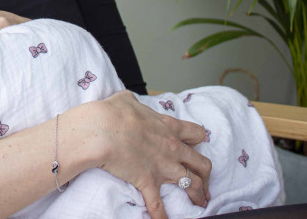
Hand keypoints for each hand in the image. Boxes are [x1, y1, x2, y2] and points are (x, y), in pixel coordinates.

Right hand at [71, 90, 210, 218]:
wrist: (101, 130)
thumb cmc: (112, 113)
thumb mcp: (126, 100)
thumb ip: (133, 102)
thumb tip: (128, 102)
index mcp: (168, 127)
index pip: (197, 133)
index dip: (197, 141)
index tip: (194, 146)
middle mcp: (172, 148)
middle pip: (202, 163)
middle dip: (205, 174)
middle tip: (204, 181)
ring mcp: (163, 166)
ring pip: (192, 184)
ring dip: (197, 195)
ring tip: (199, 204)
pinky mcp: (149, 181)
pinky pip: (159, 204)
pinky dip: (162, 216)